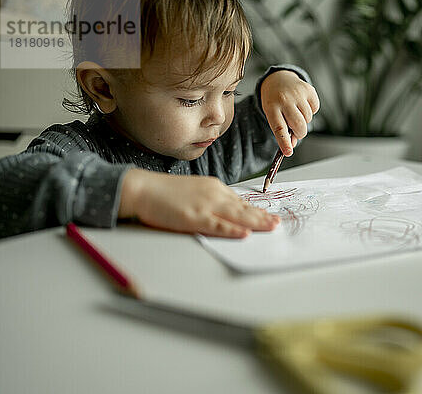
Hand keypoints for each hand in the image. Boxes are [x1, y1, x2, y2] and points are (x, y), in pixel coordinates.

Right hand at [119, 169, 279, 237]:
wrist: (143, 189)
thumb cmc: (165, 192)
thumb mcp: (195, 190)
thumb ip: (212, 199)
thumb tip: (229, 209)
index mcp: (214, 187)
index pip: (240, 201)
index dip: (257, 210)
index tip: (270, 215)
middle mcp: (213, 194)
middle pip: (243, 208)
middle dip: (262, 216)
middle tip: (278, 223)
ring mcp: (204, 206)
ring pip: (236, 216)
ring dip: (256, 222)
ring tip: (271, 227)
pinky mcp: (193, 217)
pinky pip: (217, 225)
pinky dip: (231, 230)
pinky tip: (244, 234)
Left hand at [260, 70, 319, 156]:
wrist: (278, 79)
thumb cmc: (275, 102)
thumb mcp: (272, 115)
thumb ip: (282, 131)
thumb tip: (292, 145)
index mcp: (271, 107)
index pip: (279, 128)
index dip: (284, 141)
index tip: (288, 152)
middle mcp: (284, 99)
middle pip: (298, 125)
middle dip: (300, 133)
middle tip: (296, 131)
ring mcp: (297, 93)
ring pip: (308, 119)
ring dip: (304, 120)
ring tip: (296, 112)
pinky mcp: (308, 90)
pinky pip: (315, 109)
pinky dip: (311, 110)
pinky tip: (302, 104)